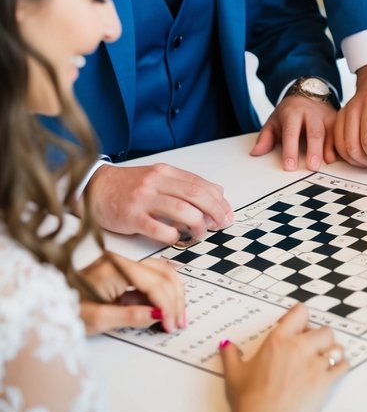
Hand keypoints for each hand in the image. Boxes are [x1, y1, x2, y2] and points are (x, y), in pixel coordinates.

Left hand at [78, 251, 185, 334]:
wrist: (49, 304)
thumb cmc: (68, 310)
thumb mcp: (97, 319)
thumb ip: (130, 316)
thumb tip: (157, 315)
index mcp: (115, 267)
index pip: (152, 282)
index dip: (166, 304)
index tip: (170, 324)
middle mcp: (122, 259)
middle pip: (162, 273)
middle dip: (174, 299)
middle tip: (178, 322)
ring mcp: (124, 263)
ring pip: (162, 271)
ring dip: (173, 293)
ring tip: (177, 316)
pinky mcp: (124, 271)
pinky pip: (152, 276)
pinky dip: (164, 291)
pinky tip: (168, 306)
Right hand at [84, 162, 234, 244]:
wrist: (92, 188)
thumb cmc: (127, 187)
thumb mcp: (157, 178)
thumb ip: (183, 184)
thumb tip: (215, 192)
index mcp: (165, 172)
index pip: (200, 183)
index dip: (218, 199)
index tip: (228, 212)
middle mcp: (157, 182)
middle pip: (196, 195)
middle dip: (215, 211)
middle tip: (223, 224)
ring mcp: (144, 199)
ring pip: (182, 210)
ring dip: (197, 225)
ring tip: (201, 234)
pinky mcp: (132, 217)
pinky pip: (159, 228)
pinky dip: (173, 236)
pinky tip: (177, 239)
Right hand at [221, 303, 347, 411]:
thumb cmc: (249, 401)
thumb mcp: (234, 374)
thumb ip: (231, 355)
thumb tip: (227, 345)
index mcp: (279, 340)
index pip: (300, 312)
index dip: (302, 318)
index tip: (300, 326)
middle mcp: (300, 347)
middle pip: (324, 330)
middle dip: (320, 337)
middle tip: (313, 347)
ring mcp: (315, 364)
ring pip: (336, 347)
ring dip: (332, 352)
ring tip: (326, 360)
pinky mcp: (325, 382)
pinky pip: (343, 366)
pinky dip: (341, 367)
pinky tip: (335, 371)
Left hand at [249, 97, 337, 171]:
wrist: (308, 94)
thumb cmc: (289, 113)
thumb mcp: (274, 121)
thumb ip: (265, 137)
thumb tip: (256, 152)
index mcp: (293, 112)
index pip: (291, 132)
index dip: (290, 149)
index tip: (289, 166)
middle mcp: (311, 113)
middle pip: (314, 131)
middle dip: (314, 149)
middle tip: (312, 167)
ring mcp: (326, 115)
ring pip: (331, 132)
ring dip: (330, 148)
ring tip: (327, 163)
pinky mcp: (338, 120)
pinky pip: (341, 133)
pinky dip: (339, 146)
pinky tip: (337, 157)